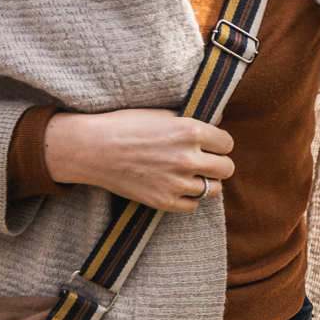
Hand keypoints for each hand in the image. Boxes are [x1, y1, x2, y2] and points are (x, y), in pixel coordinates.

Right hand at [43, 109, 235, 212]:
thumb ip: (194, 119)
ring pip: (214, 189)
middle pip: (226, 168)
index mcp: (191, 131)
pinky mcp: (163, 201)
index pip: (227, 143)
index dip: (218, 144)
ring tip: (191, 175)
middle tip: (204, 161)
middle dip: (217, 164)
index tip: (209, 145)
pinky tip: (177, 187)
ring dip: (206, 182)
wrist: (91, 148)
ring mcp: (177, 182)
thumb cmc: (126, 126)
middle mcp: (188, 158)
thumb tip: (220, 121)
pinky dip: (188, 198)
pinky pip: (193, 205)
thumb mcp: (162, 113)